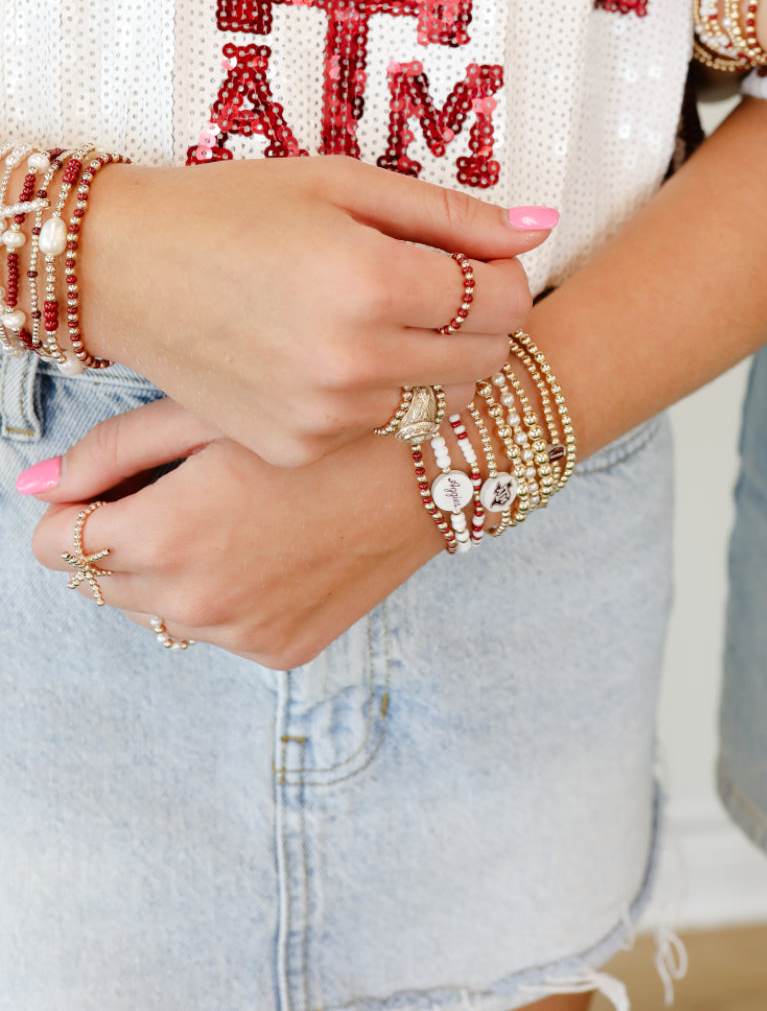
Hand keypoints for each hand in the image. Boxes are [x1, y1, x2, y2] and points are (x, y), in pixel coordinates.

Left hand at [27, 396, 442, 667]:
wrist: (432, 465)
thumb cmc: (319, 420)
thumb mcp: (208, 412)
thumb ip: (109, 451)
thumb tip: (35, 487)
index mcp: (169, 533)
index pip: (57, 545)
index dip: (75, 506)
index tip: (110, 479)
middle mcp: (196, 601)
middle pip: (100, 581)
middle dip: (119, 534)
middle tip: (181, 483)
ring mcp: (239, 634)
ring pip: (155, 609)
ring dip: (168, 566)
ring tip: (232, 511)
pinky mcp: (279, 650)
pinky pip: (215, 627)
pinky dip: (222, 591)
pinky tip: (269, 542)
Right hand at [80, 158, 554, 464]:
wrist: (123, 268)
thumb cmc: (235, 209)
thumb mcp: (345, 184)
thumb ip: (452, 213)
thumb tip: (541, 227)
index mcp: (374, 282)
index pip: (506, 300)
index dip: (501, 274)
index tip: (469, 258)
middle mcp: (355, 360)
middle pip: (487, 358)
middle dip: (478, 320)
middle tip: (428, 286)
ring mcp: (324, 415)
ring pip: (441, 399)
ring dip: (434, 361)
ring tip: (379, 318)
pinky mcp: (298, 446)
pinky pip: (382, 426)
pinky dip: (379, 393)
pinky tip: (334, 354)